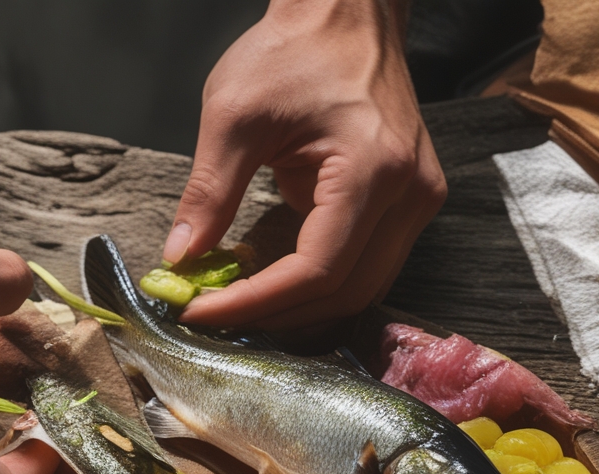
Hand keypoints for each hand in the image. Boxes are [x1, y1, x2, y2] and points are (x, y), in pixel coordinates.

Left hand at [164, 0, 446, 330]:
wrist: (347, 12)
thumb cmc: (294, 50)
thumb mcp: (234, 115)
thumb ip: (208, 193)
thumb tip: (181, 259)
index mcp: (371, 169)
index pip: (316, 270)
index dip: (255, 303)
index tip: (201, 311)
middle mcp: (409, 194)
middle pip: (345, 293)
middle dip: (277, 316)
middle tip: (218, 317)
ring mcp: (418, 202)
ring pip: (362, 291)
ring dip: (301, 309)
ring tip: (243, 308)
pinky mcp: (410, 204)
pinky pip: (368, 268)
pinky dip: (322, 287)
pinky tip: (277, 285)